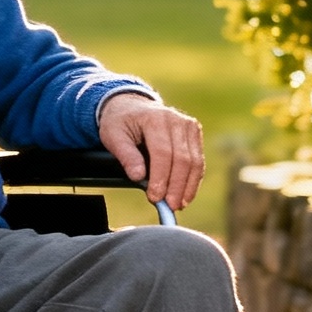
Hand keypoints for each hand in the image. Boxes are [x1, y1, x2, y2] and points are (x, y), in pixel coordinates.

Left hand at [98, 92, 204, 211]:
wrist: (131, 106)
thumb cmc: (120, 122)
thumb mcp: (112, 136)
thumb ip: (125, 155)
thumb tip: (138, 176)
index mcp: (154, 118)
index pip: (162, 153)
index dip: (160, 178)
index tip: (155, 197)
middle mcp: (176, 120)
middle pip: (182, 159)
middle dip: (176, 186)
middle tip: (169, 206)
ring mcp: (188, 125)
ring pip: (195, 161)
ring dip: (188, 186)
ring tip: (179, 204)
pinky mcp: (195, 133)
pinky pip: (198, 160)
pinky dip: (193, 180)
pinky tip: (185, 194)